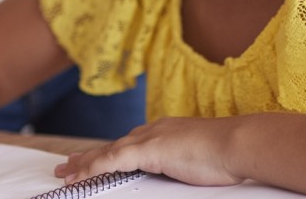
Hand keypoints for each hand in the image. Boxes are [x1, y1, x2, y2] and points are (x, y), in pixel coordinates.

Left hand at [53, 117, 242, 186]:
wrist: (239, 144)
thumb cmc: (229, 154)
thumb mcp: (200, 159)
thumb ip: (183, 164)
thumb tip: (179, 174)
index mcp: (165, 132)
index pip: (130, 143)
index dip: (109, 153)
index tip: (95, 160)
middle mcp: (154, 131)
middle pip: (113, 145)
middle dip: (90, 157)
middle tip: (68, 166)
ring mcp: (151, 139)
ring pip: (108, 152)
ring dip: (85, 163)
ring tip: (66, 173)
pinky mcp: (150, 149)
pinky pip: (112, 160)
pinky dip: (93, 168)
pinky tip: (79, 176)